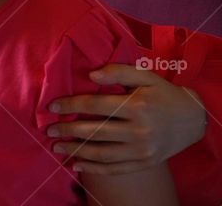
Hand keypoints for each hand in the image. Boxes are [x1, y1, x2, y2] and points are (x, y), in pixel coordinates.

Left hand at [47, 64, 206, 174]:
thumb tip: (92, 74)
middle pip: (95, 131)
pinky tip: (77, 165)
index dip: (71, 105)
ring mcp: (142, 150)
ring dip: (76, 151)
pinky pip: (116, 169)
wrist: (193, 120)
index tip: (52, 107)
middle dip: (68, 131)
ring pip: (102, 153)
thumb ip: (118, 72)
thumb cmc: (164, 94)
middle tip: (49, 131)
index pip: (95, 105)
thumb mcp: (145, 76)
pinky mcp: (145, 163)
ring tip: (57, 148)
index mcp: (136, 106)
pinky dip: (95, 169)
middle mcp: (139, 130)